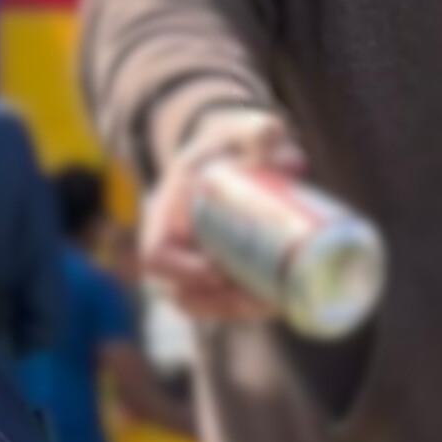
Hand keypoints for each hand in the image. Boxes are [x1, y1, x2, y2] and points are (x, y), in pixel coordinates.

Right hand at [140, 106, 308, 322]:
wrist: (228, 154)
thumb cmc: (231, 142)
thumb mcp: (241, 130)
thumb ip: (259, 132)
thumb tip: (284, 150)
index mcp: (167, 211)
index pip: (157, 256)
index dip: (183, 271)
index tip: (218, 271)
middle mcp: (170, 244)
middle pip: (179, 293)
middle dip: (219, 302)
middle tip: (258, 297)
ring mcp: (186, 265)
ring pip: (199, 305)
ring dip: (233, 311)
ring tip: (270, 303)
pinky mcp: (207, 278)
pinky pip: (216, 306)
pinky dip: (242, 311)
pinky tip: (273, 306)